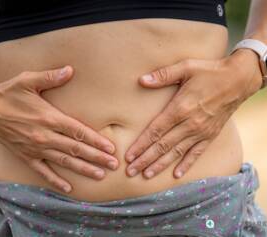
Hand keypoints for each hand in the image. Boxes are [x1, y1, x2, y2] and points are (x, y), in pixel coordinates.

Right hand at [0, 65, 117, 192]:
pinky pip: (43, 172)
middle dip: (97, 157)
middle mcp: (44, 136)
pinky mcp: (26, 156)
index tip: (111, 148)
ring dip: (84, 169)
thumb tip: (70, 70)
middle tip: (114, 164)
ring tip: (100, 175)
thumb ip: (50, 77)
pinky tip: (69, 188)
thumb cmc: (7, 93)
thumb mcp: (28, 80)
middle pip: (76, 149)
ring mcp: (35, 148)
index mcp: (48, 117)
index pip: (78, 132)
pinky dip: (56, 181)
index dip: (96, 140)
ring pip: (64, 162)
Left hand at [125, 49, 262, 178]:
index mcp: (180, 108)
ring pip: (176, 153)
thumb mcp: (186, 67)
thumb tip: (141, 80)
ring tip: (146, 175)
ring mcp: (201, 132)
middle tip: (131, 171)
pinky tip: (176, 175)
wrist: (239, 80)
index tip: (129, 156)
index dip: (141, 145)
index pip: (155, 131)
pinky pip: (196, 153)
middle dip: (145, 159)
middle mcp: (189, 124)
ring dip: (160, 165)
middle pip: (162, 146)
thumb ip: (163, 75)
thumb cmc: (210, 72)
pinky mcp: (211, 135)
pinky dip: (186, 164)